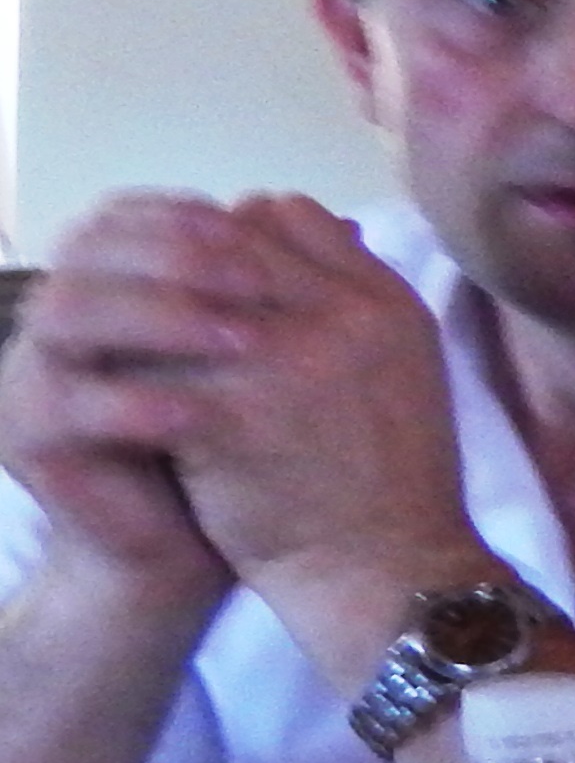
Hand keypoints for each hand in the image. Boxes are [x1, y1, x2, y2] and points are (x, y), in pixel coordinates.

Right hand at [0, 197, 266, 604]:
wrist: (192, 546)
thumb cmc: (238, 441)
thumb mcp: (271, 360)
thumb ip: (289, 291)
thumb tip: (353, 226)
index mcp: (106, 283)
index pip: (126, 216)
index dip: (190, 216)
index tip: (263, 225)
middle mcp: (58, 316)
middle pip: (92, 249)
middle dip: (180, 256)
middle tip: (258, 280)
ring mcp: (31, 369)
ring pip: (69, 311)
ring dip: (160, 316)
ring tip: (243, 343)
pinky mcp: (24, 432)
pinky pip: (62, 402)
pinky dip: (130, 401)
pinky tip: (194, 413)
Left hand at [135, 197, 478, 623]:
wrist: (391, 572)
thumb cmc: (394, 483)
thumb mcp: (407, 369)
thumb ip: (351, 302)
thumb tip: (278, 244)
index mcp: (389, 302)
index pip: (287, 213)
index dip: (235, 238)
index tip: (211, 281)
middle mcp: (344, 316)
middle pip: (225, 244)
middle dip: (179, 275)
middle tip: (153, 313)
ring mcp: (287, 361)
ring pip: (178, 300)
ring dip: (149, 325)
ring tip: (136, 359)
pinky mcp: (231, 414)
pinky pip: (153, 370)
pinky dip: (131, 385)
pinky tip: (125, 409)